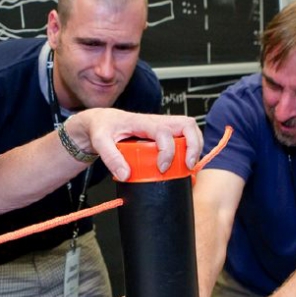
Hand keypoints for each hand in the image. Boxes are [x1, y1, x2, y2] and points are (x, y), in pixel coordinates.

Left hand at [67, 109, 202, 180]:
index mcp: (142, 121)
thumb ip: (111, 158)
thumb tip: (125, 175)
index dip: (167, 150)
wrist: (101, 121)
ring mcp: (162, 126)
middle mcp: (156, 121)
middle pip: (187, 124)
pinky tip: (184, 164)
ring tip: (188, 166)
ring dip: (195, 147)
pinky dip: (190, 148)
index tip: (162, 168)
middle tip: (187, 165)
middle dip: (193, 145)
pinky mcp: (164, 133)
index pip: (163, 131)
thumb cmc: (102, 128)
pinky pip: (184, 136)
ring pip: (189, 129)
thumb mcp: (100, 142)